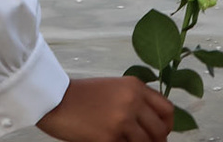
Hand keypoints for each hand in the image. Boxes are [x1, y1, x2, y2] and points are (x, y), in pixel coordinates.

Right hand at [36, 77, 174, 141]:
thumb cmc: (81, 96)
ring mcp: (123, 120)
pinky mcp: (110, 137)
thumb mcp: (113, 88)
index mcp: (135, 86)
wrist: (55, 99)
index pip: (167, 109)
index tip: (161, 132)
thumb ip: (134, 100)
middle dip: (158, 141)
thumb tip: (150, 123)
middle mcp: (133, 101)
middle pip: (161, 130)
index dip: (167, 125)